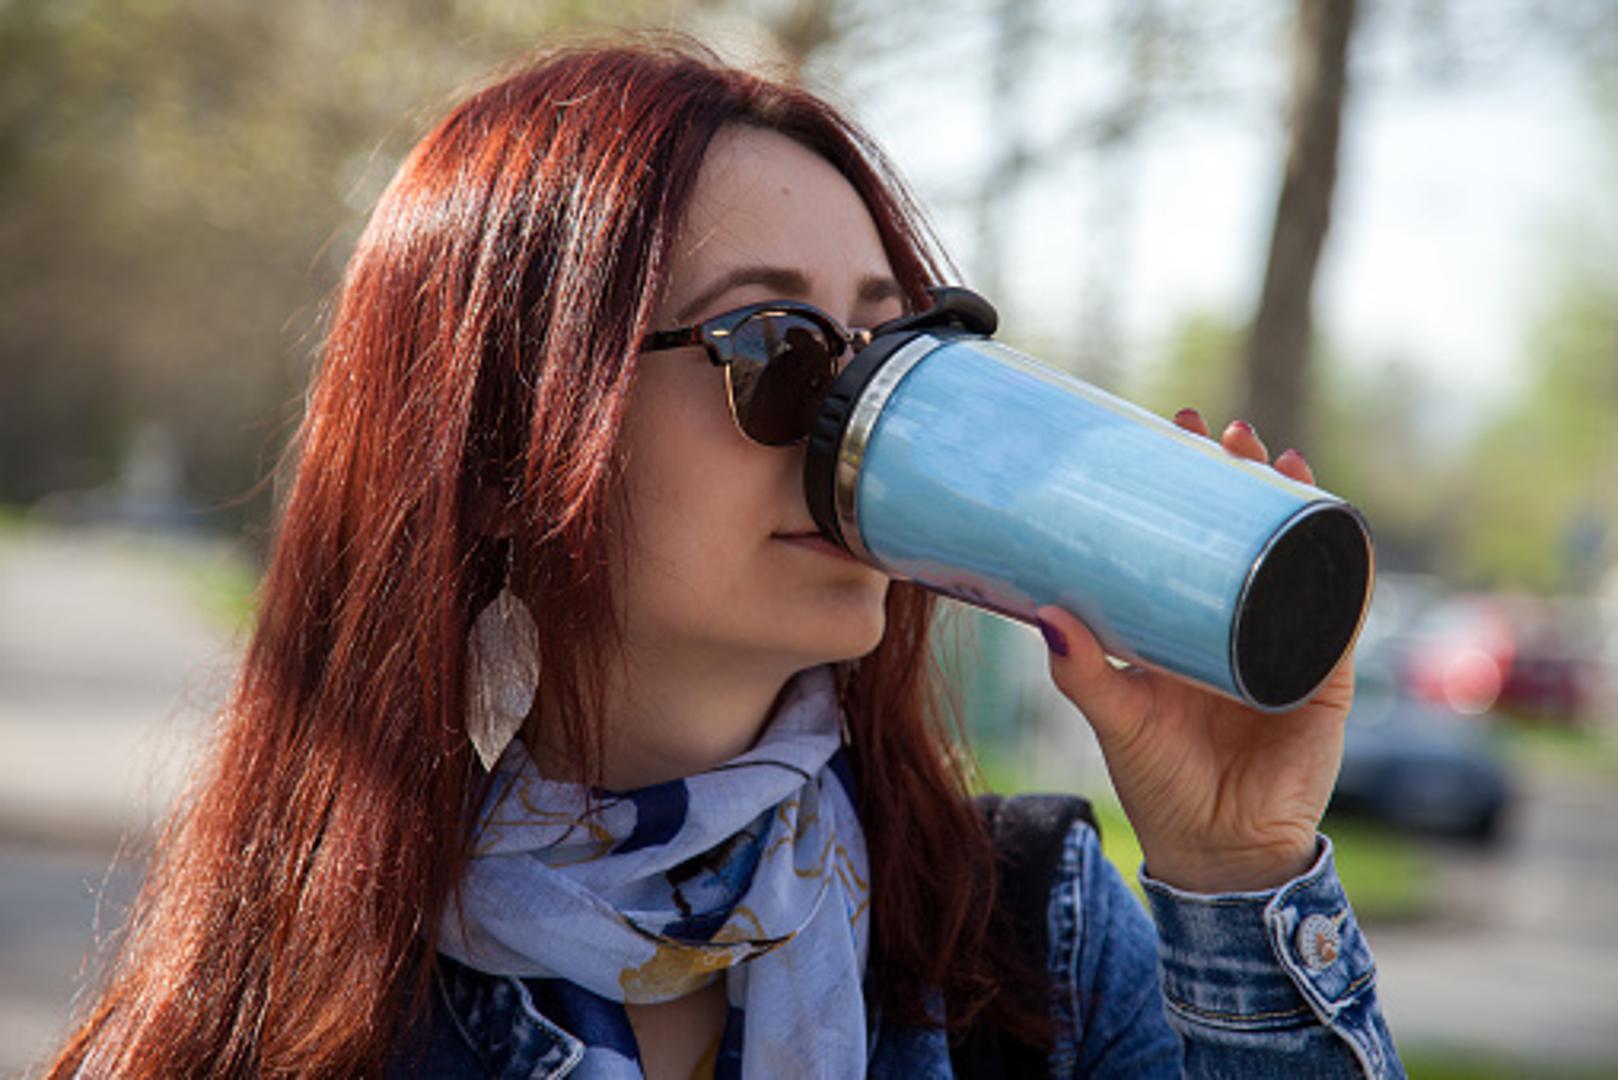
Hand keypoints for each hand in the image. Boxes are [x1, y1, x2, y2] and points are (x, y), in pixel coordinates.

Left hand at [1036, 410, 1354, 892]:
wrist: (1218, 852)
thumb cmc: (1158, 781)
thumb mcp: (1115, 715)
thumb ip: (1081, 671)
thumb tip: (1045, 613)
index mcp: (1185, 623)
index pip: (1189, 536)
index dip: (1185, 484)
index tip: (1169, 431)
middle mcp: (1236, 622)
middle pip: (1247, 531)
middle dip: (1239, 475)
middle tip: (1221, 431)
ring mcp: (1284, 642)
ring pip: (1297, 556)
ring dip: (1294, 503)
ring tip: (1277, 457)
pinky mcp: (1324, 674)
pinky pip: (1344, 609)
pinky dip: (1348, 564)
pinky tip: (1341, 523)